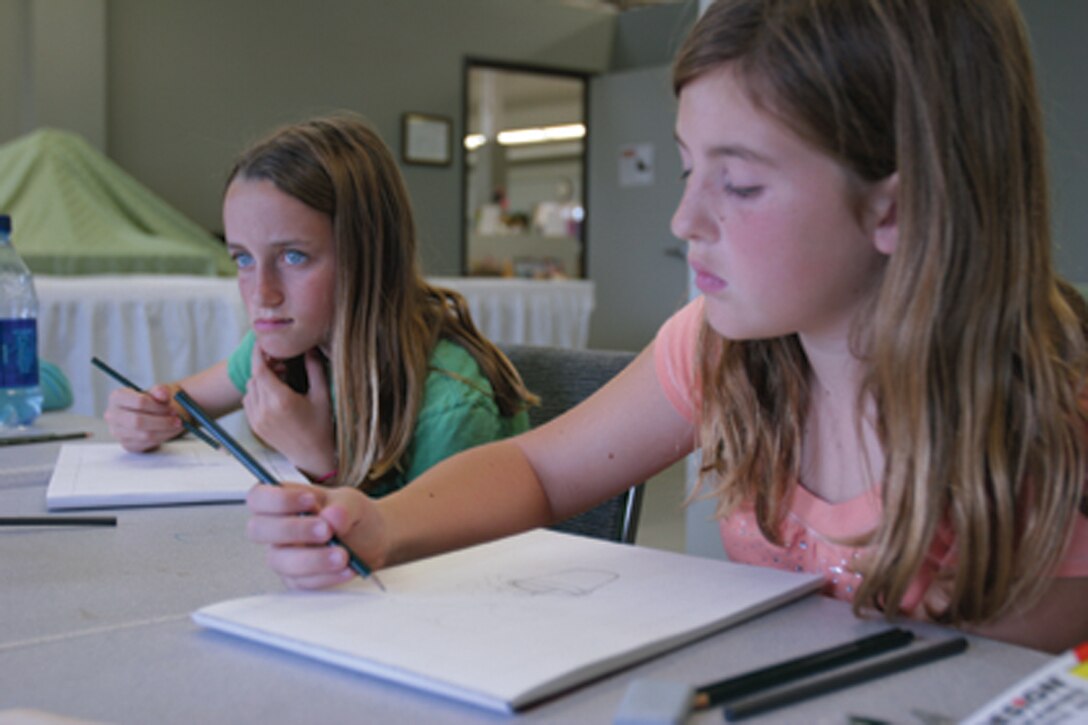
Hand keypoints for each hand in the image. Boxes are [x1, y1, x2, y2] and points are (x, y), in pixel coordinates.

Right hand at [103, 383, 183, 451]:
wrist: (153, 413)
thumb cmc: (155, 400)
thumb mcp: (158, 392)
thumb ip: (160, 391)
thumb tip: (163, 394)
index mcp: (117, 397)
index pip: (139, 402)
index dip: (159, 406)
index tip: (172, 408)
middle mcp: (112, 415)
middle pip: (138, 421)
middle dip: (162, 421)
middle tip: (178, 420)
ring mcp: (117, 431)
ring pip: (144, 435)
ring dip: (165, 431)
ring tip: (177, 425)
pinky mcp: (127, 444)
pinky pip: (146, 444)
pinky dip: (162, 438)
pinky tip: (170, 432)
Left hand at [243, 346, 335, 477]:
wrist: (312, 455)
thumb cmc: (321, 425)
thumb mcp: (322, 395)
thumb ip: (315, 369)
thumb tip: (310, 348)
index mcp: (281, 400)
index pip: (260, 369)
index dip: (259, 354)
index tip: (263, 344)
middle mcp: (265, 410)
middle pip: (254, 377)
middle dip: (264, 367)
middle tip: (281, 365)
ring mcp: (257, 420)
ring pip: (249, 388)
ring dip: (260, 381)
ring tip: (279, 382)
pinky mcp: (255, 426)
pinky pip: (248, 402)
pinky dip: (256, 394)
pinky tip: (273, 396)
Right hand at [246, 482, 385, 588]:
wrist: (370, 540)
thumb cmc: (350, 516)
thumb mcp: (352, 502)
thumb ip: (343, 506)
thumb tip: (331, 517)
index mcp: (283, 502)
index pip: (258, 498)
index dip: (277, 500)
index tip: (310, 501)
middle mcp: (277, 530)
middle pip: (258, 529)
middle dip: (293, 530)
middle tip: (327, 530)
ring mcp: (284, 556)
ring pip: (280, 561)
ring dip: (313, 559)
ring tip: (343, 555)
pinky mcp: (297, 579)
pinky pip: (302, 582)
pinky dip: (327, 576)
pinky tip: (347, 568)